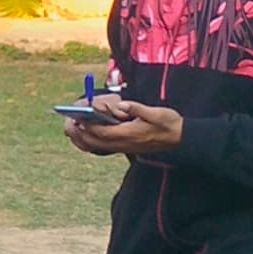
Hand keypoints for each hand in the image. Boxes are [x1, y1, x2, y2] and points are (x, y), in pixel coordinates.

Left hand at [67, 99, 185, 156]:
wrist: (181, 139)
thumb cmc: (169, 123)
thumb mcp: (156, 112)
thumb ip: (137, 108)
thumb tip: (121, 105)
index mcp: (129, 134)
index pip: (103, 132)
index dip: (88, 127)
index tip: (78, 120)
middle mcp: (125, 143)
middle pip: (97, 142)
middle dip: (82, 135)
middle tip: (71, 125)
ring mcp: (126, 147)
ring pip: (100, 146)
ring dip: (87, 139)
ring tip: (76, 128)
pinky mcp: (128, 148)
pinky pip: (107, 147)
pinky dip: (96, 141)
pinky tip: (92, 133)